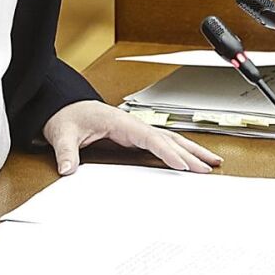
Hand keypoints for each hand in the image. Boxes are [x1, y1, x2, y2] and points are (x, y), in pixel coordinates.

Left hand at [43, 100, 222, 175]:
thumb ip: (66, 152)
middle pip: (168, 138)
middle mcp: (133, 124)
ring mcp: (136, 130)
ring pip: (170, 139)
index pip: (151, 137)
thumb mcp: (62, 134)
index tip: (183, 165)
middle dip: (191, 152)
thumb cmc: (67, 115)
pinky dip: (179, 152)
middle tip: (209, 168)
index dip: (168, 152)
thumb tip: (68, 169)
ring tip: (211, 162)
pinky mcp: (134, 136)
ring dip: (192, 150)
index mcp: (121, 121)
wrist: (64, 106)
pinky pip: (162, 144)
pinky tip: (189, 160)